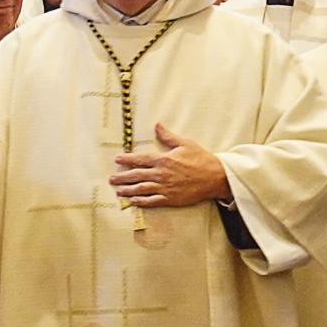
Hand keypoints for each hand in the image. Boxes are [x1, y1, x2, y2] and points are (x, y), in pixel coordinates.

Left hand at [109, 123, 229, 206]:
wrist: (215, 177)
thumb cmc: (201, 159)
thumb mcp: (185, 143)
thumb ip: (168, 136)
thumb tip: (157, 125)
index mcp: (164, 159)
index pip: (140, 159)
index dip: (127, 159)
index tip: (117, 159)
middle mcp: (161, 174)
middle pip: (136, 175)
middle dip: (122, 177)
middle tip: (111, 178)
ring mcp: (165, 188)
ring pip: (141, 189)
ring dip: (128, 190)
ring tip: (118, 191)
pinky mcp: (170, 198)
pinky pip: (152, 201)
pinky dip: (141, 202)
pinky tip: (133, 201)